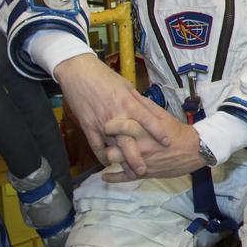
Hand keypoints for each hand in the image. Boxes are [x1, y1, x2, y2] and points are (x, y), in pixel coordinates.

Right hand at [53, 53, 172, 173]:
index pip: (147, 120)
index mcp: (128, 103)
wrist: (79, 73)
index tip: (167, 142)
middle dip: (135, 157)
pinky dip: (101, 156)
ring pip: (112, 147)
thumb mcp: (127, 87)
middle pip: (128, 141)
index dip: (158, 132)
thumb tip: (151, 112)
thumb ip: (138, 102)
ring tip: (128, 173)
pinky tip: (108, 163)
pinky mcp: (87, 126)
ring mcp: (101, 123)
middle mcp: (116, 116)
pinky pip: (95, 145)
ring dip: (120, 161)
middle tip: (144, 170)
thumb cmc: (105, 78)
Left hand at [102, 116, 204, 179]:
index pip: (118, 127)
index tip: (106, 124)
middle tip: (103, 140)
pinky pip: (124, 178)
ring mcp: (140, 161)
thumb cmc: (177, 131)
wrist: (194, 150)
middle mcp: (139, 146)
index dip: (109, 125)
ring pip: (115, 162)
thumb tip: (130, 95)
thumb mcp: (162, 115)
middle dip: (105, 143)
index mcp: (143, 130)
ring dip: (108, 158)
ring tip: (106, 154)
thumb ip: (145, 106)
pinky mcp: (144, 174)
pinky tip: (105, 176)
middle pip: (112, 147)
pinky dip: (112, 178)